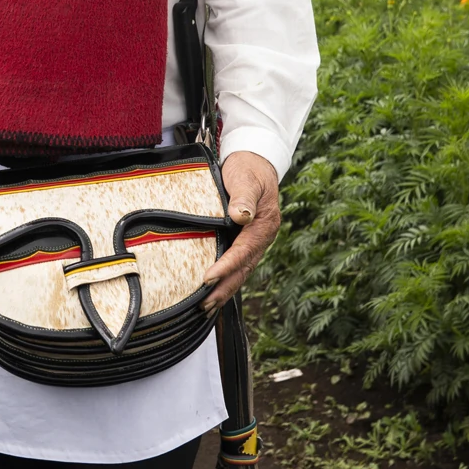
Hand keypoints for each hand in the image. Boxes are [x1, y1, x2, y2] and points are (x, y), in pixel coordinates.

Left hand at [202, 151, 281, 308]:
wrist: (255, 161)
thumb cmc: (248, 169)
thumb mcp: (246, 178)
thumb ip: (244, 197)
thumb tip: (241, 216)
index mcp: (263, 225)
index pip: (243, 251)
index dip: (226, 266)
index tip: (208, 278)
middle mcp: (261, 237)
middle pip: (243, 268)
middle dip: (225, 288)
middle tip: (205, 305)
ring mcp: (255, 241)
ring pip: (241, 271)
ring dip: (225, 289)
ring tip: (206, 306)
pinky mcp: (246, 240)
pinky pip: (238, 264)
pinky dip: (227, 279)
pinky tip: (214, 290)